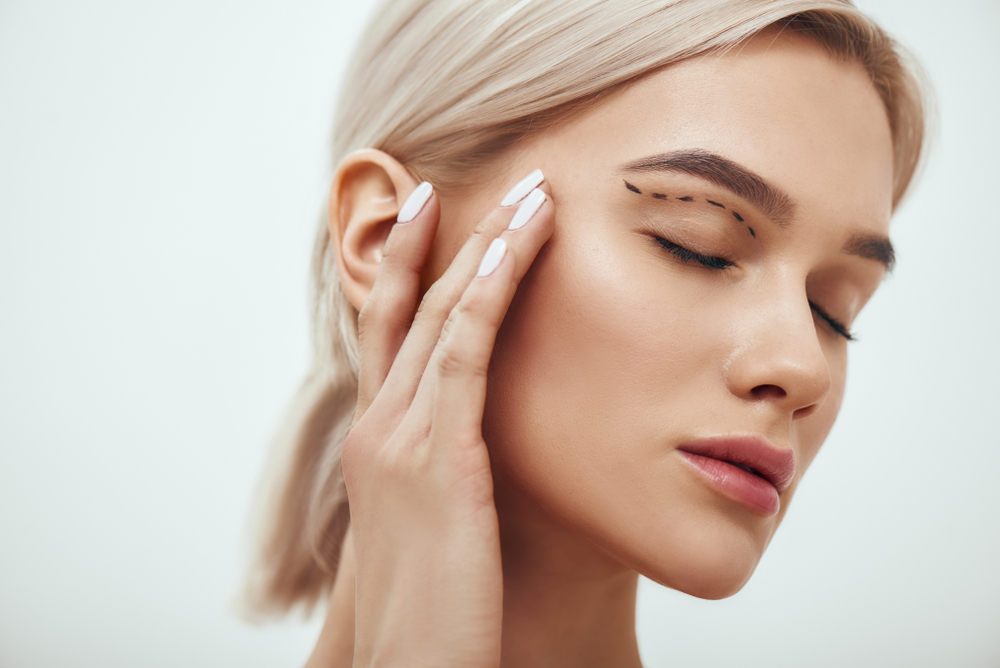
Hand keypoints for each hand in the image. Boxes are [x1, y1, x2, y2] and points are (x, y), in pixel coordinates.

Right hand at [342, 173, 553, 667]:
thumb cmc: (437, 611)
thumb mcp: (438, 528)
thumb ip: (450, 478)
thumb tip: (484, 452)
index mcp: (379, 446)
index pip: (393, 336)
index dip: (411, 270)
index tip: (441, 217)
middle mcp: (379, 430)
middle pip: (410, 308)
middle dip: (451, 238)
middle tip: (493, 184)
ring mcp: (400, 439)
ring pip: (439, 315)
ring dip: (486, 246)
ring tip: (527, 194)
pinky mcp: (436, 457)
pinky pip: (464, 350)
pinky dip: (489, 290)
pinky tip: (518, 245)